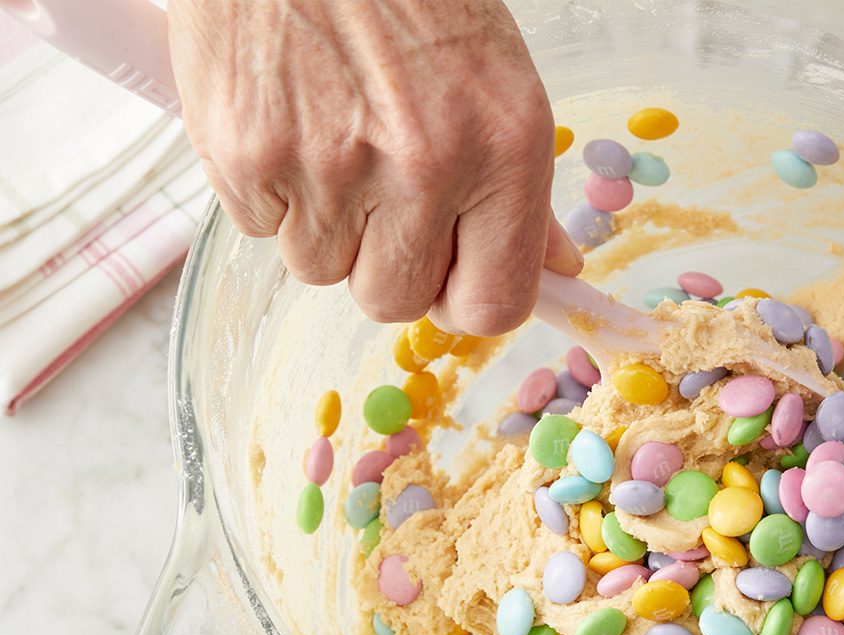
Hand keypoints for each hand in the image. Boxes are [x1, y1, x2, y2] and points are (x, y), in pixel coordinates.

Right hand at [168, 0, 581, 334]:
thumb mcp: (496, 81)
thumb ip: (522, 191)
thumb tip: (557, 270)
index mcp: (502, 146)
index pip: (494, 304)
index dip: (465, 300)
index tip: (451, 278)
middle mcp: (422, 165)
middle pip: (395, 301)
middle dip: (386, 262)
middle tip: (380, 191)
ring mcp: (327, 166)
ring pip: (320, 271)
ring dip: (326, 226)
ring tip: (329, 139)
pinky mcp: (245, 156)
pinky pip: (259, 230)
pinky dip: (269, 193)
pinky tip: (286, 122)